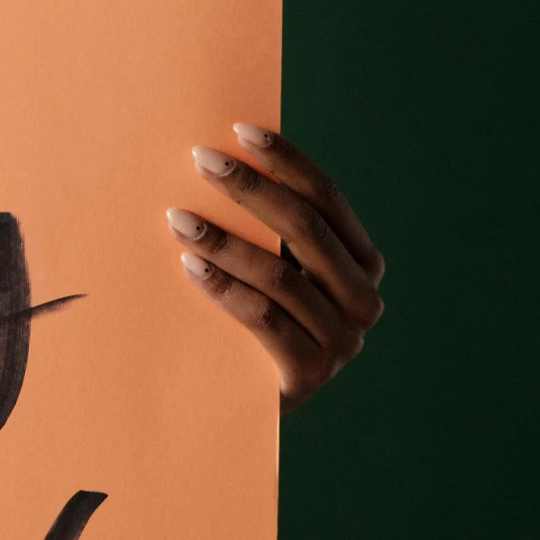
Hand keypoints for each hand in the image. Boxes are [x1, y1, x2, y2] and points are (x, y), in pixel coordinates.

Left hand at [166, 123, 384, 411]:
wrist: (237, 410)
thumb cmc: (244, 323)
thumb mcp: (265, 270)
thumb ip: (263, 229)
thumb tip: (220, 155)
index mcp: (362, 264)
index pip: (326, 200)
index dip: (286, 162)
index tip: (239, 129)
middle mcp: (363, 301)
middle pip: (305, 230)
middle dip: (250, 189)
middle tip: (200, 159)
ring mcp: (341, 342)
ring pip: (280, 275)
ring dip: (225, 240)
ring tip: (176, 218)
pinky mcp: (308, 377)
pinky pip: (264, 320)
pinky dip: (224, 289)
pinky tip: (188, 265)